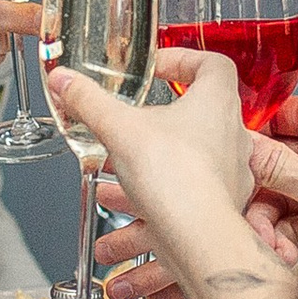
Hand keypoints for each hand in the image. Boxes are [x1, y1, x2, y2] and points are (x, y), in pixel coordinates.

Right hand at [54, 47, 250, 231]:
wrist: (197, 238)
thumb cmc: (176, 178)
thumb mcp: (119, 129)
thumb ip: (88, 101)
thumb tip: (65, 80)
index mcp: (217, 102)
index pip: (211, 64)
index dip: (183, 60)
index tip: (157, 69)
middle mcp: (232, 135)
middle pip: (197, 112)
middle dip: (157, 119)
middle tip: (133, 121)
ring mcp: (230, 172)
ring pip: (188, 158)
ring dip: (152, 163)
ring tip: (116, 174)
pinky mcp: (220, 205)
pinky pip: (187, 194)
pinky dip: (159, 198)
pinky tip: (130, 211)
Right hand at [244, 92, 297, 262]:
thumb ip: (278, 168)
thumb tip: (237, 149)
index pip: (275, 116)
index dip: (247, 137)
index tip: (223, 157)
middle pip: (272, 163)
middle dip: (257, 196)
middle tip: (245, 218)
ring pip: (278, 196)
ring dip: (267, 224)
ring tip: (269, 244)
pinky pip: (293, 220)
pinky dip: (283, 238)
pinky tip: (282, 252)